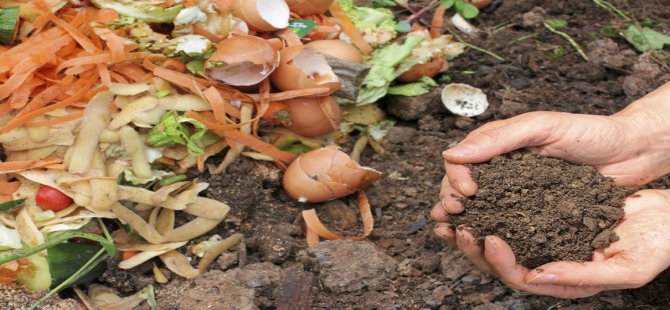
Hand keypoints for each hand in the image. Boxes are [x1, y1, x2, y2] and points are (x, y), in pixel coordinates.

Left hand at [432, 189, 669, 298]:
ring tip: (451, 212)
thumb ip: (582, 277)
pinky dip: (489, 206)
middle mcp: (548, 262)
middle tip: (455, 224)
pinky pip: (509, 214)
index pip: (519, 278)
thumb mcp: (628, 267)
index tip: (488, 238)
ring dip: (472, 226)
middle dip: (472, 246)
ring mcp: (544, 239)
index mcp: (563, 280)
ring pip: (497, 238)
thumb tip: (535, 277)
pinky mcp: (544, 215)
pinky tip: (475, 192)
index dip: (499, 262)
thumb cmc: (657, 244)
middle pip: (498, 262)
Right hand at [435, 82, 669, 214]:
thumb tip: (451, 154)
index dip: (456, 178)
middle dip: (450, 201)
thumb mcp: (542, 127)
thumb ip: (499, 138)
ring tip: (454, 234)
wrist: (631, 153)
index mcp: (499, 146)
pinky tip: (482, 243)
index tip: (468, 192)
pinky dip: (489, 234)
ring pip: (479, 208)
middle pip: (461, 187)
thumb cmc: (590, 132)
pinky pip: (506, 225)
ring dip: (462, 221)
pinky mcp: (533, 215)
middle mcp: (502, 170)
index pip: (461, 161)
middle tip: (453, 215)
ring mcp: (516, 193)